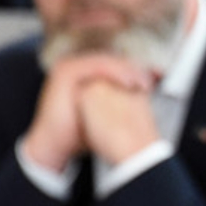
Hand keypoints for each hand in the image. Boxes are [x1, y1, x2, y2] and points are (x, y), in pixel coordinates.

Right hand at [22, 54, 153, 170]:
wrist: (54, 145)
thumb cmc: (78, 133)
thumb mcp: (102, 114)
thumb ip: (118, 101)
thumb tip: (144, 97)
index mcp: (83, 74)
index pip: (113, 65)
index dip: (133, 71)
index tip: (151, 82)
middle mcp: (76, 67)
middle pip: (111, 60)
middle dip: (133, 69)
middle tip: (149, 81)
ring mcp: (69, 67)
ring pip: (106, 62)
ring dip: (127, 70)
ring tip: (142, 82)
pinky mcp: (66, 71)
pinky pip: (97, 65)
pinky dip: (115, 71)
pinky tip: (128, 81)